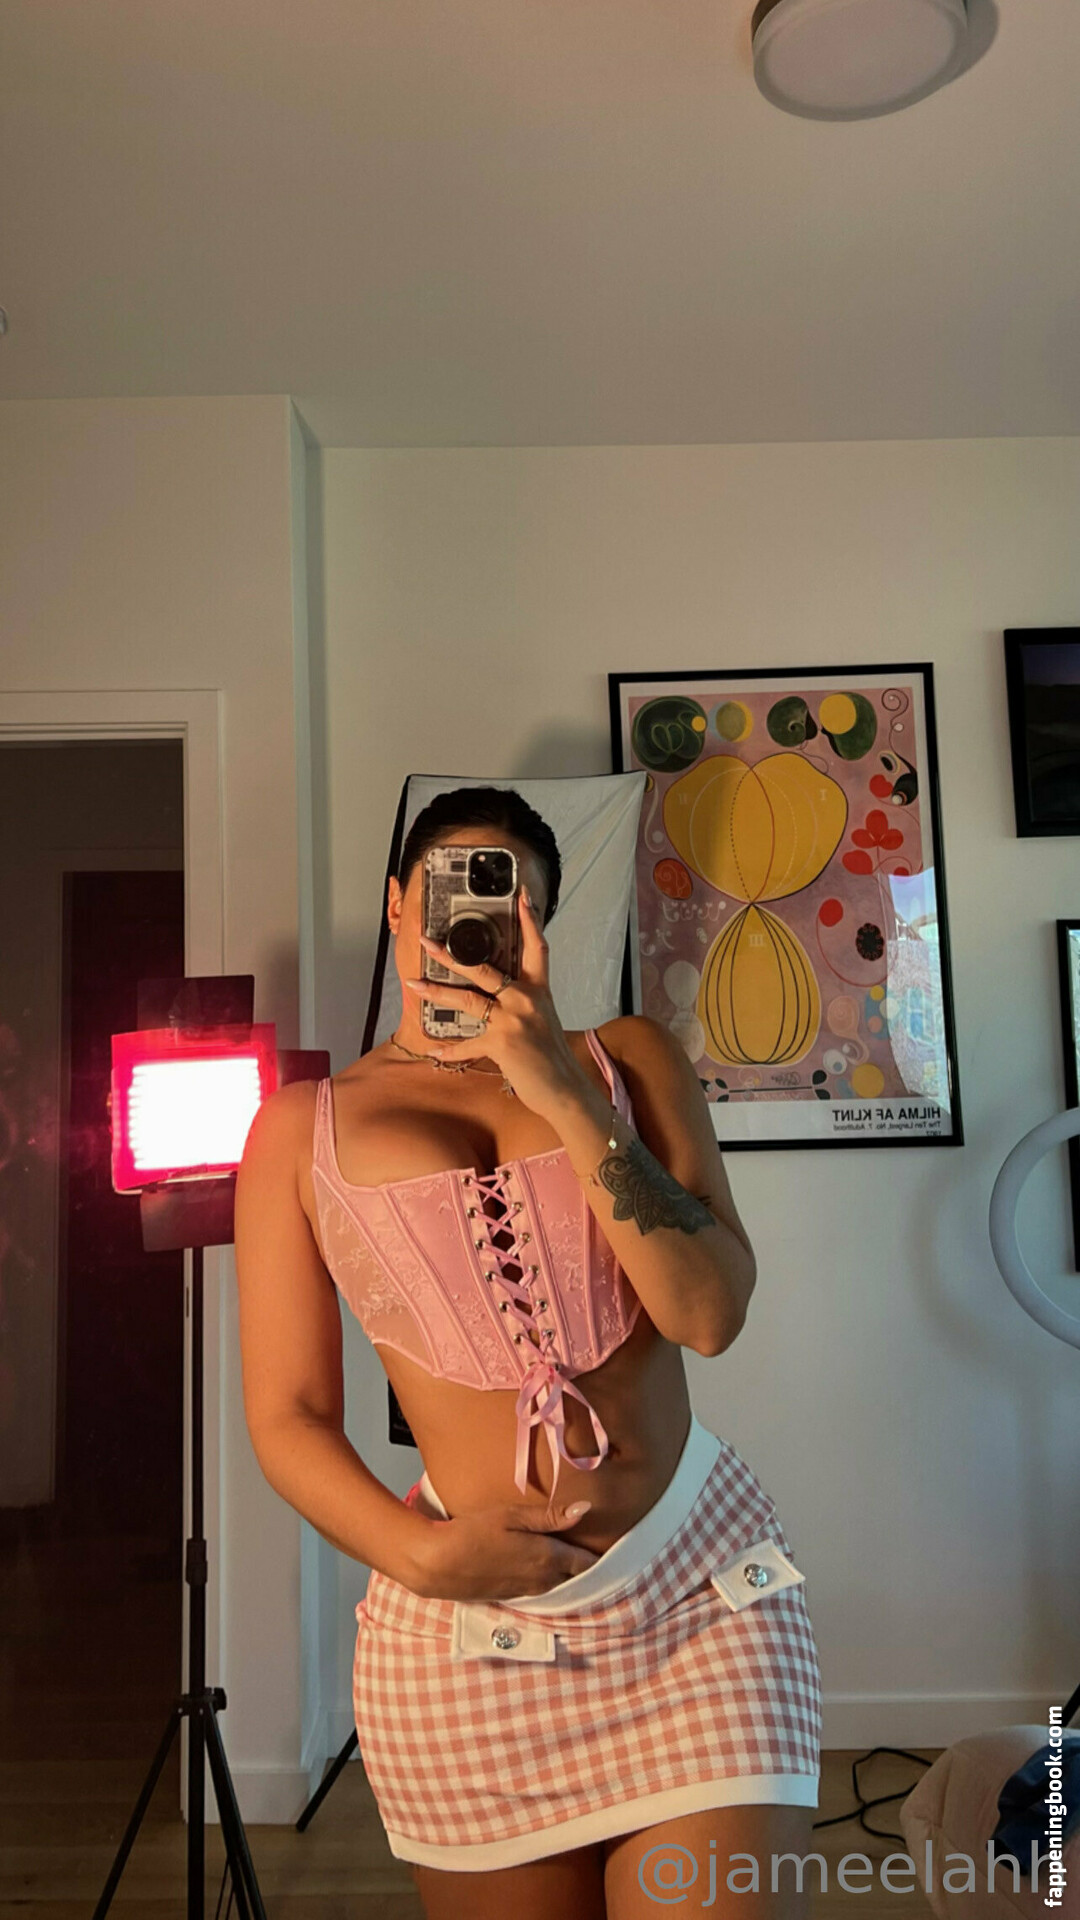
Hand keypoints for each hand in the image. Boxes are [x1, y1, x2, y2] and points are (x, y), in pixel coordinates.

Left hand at [403, 886, 584, 1118]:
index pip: (536, 947)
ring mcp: (513, 1019)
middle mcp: (526, 998)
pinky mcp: (502, 1042)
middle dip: (451, 955)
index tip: (521, 895)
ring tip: (413, 982)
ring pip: (467, 999)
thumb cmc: (552, 1056)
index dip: (530, 920)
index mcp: (539, 990)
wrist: (564, 1089)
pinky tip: (434, 1052)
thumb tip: (495, 997)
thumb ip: (522, 1003)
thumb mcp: (542, 1020)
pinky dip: (451, 1050)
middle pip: (484, 968)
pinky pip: (468, 1044)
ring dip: (436, 991)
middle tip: (427, 940)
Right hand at [413, 1495, 600, 1601]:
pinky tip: (542, 1565)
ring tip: (571, 1553)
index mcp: (548, 1559)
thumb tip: (586, 1510)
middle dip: (586, 1564)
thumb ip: (550, 1517)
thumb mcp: (512, 1516)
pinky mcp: (512, 1596)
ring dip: (566, 1572)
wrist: (438, 1563)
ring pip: (558, 1584)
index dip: (601, 1554)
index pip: (587, 1563)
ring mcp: (527, 1592)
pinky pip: (541, 1589)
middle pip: (575, 1576)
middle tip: (594, 1545)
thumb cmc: (474, 1532)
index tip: (611, 1542)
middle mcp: (542, 1581)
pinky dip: (548, 1578)